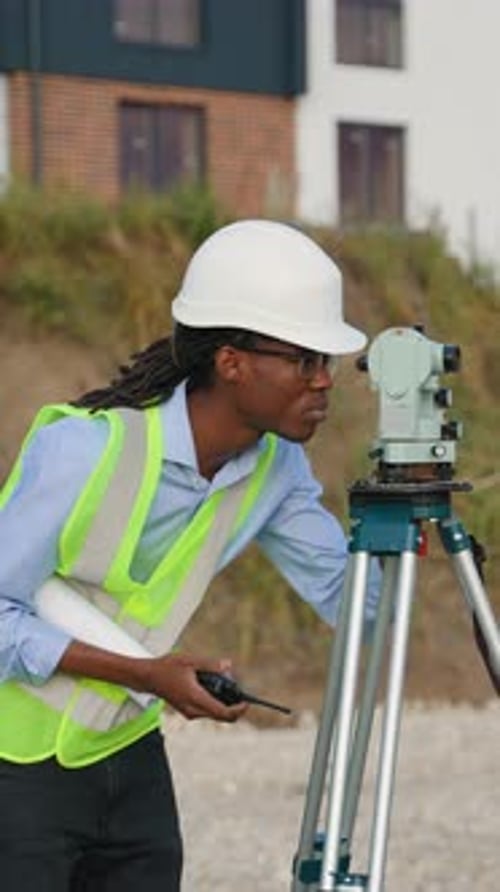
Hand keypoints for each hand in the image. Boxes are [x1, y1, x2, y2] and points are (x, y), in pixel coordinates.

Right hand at [59, 641, 247, 721]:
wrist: (148, 677)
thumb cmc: (167, 668)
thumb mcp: (191, 661)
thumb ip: (211, 664)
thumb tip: (228, 665)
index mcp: (196, 698)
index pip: (223, 713)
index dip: (238, 710)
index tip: (246, 702)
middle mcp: (193, 710)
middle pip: (221, 716)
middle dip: (232, 704)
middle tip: (235, 687)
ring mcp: (189, 712)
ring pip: (214, 714)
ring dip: (222, 701)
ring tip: (221, 682)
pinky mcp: (187, 710)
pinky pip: (206, 710)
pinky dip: (213, 701)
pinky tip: (211, 685)